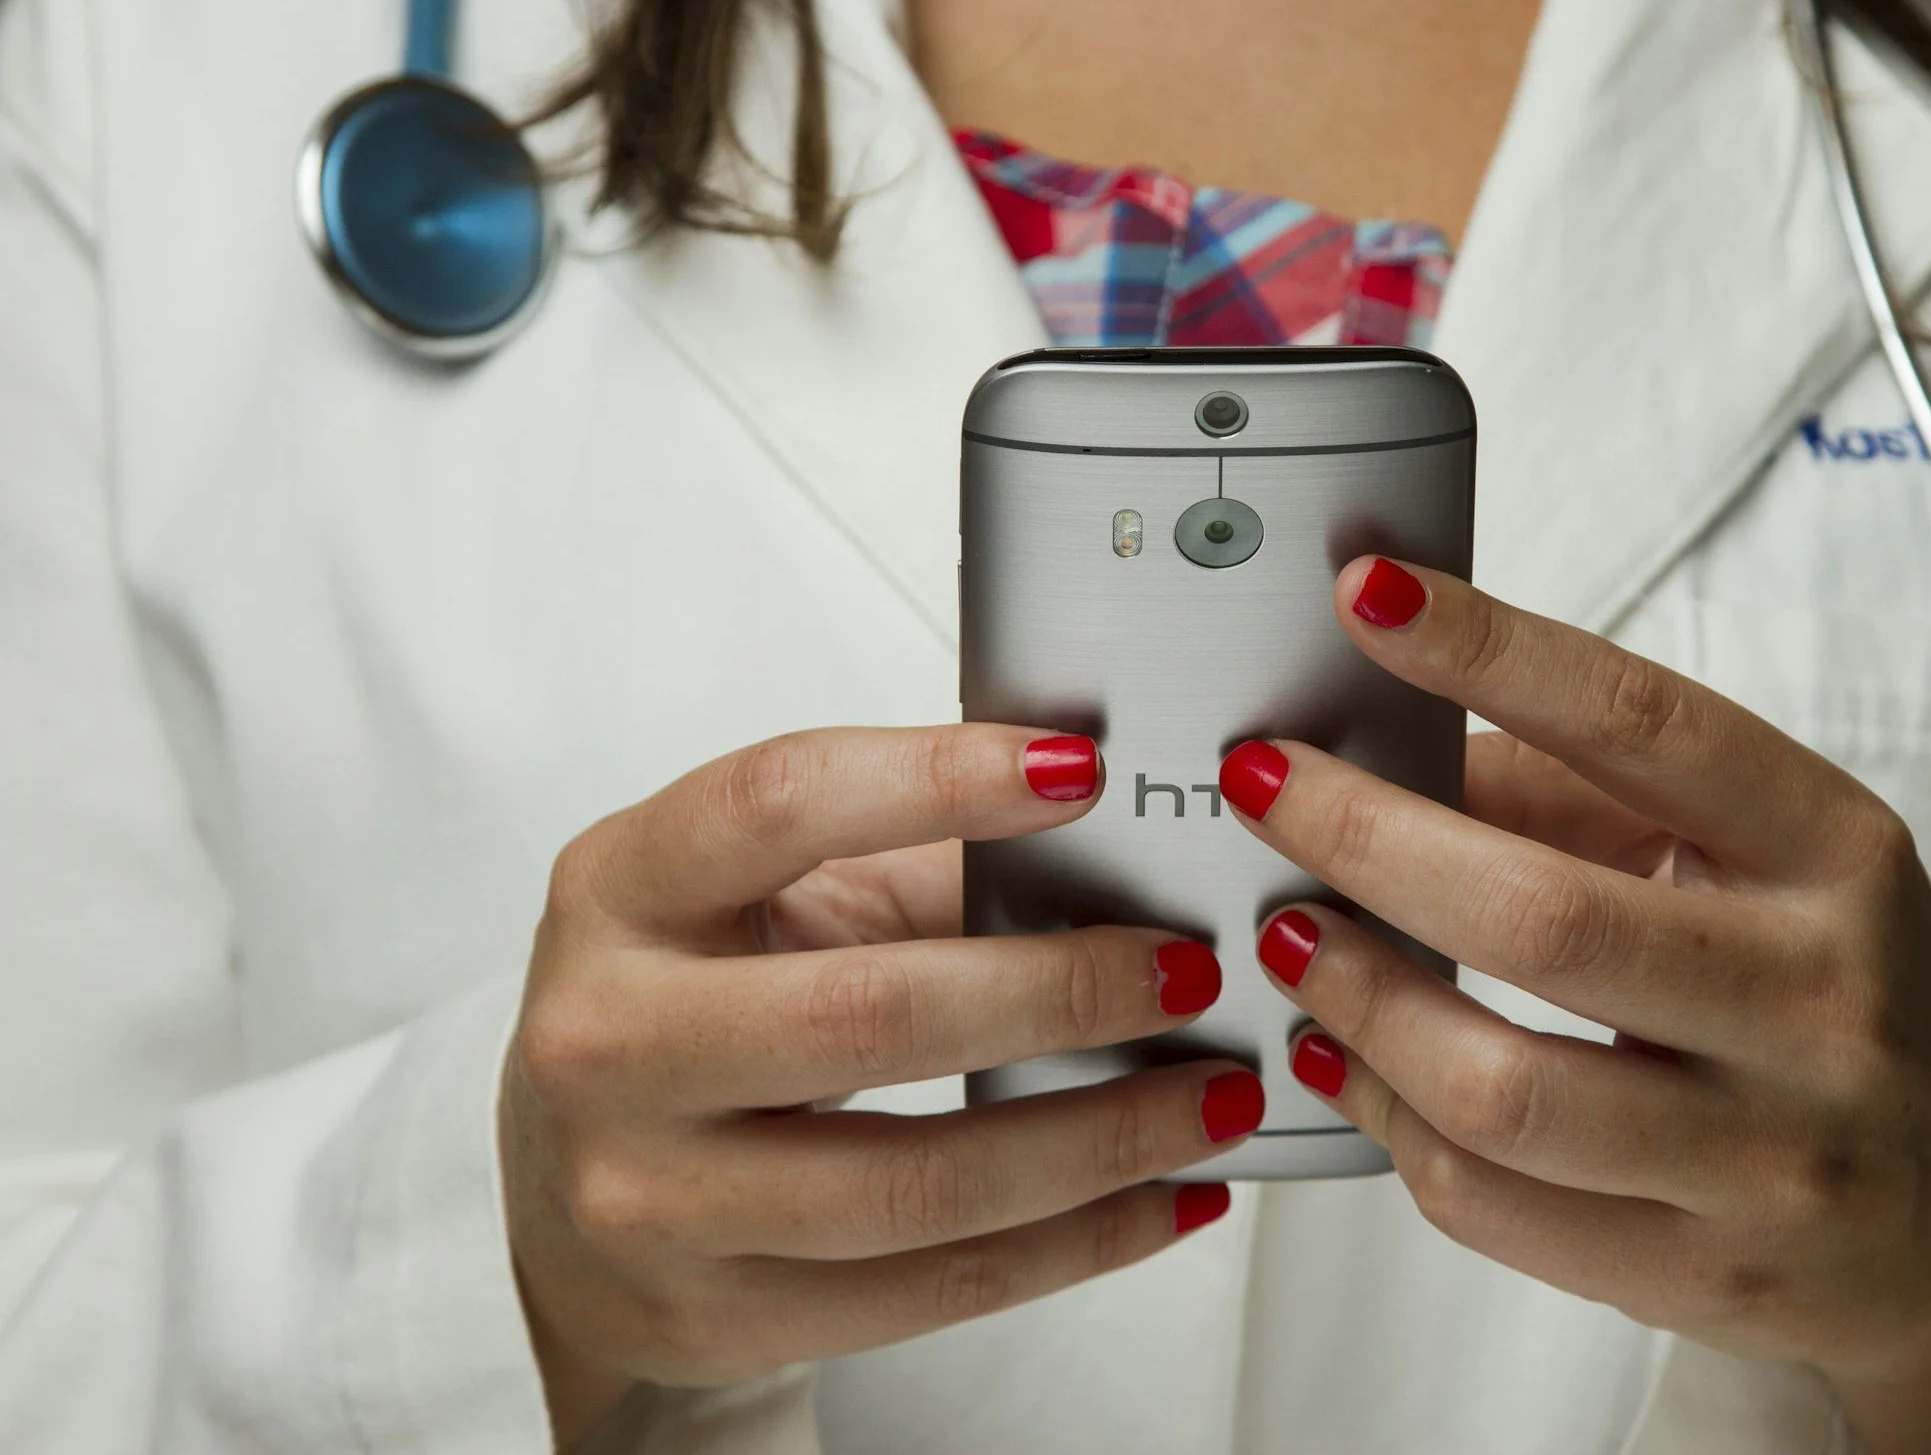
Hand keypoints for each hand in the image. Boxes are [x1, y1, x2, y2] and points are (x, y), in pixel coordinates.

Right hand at [502, 725, 1261, 1445]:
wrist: (564, 1190)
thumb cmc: (690, 1002)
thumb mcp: (760, 897)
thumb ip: (917, 864)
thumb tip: (1114, 858)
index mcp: (621, 890)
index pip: (777, 804)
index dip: (936, 778)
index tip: (1080, 769)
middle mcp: (610, 1041)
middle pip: (869, 1014)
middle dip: (1062, 990)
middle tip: (1190, 967)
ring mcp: (651, 1196)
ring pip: (918, 1181)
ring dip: (1102, 1138)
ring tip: (1213, 1094)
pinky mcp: (717, 1314)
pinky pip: (932, 1289)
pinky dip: (1077, 1243)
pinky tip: (1166, 1199)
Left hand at [1222, 560, 1930, 1454]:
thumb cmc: (1824, 988)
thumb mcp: (1757, 858)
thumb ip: (1578, 792)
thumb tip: (1382, 744)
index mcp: (1836, 854)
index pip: (1647, 728)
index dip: (1493, 654)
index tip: (1367, 597)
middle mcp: (1818, 1004)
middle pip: (1545, 919)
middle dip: (1368, 841)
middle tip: (1266, 790)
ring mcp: (1767, 1159)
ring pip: (1501, 1091)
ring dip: (1357, 1000)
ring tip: (1288, 936)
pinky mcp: (1703, 1276)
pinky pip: (1492, 1205)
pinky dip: (1386, 1120)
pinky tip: (1343, 1058)